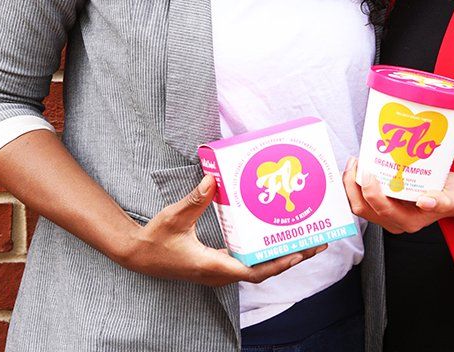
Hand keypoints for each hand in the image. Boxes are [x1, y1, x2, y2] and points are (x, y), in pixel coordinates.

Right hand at [118, 175, 325, 284]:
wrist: (137, 254)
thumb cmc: (155, 239)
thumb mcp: (174, 217)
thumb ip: (194, 200)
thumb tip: (213, 180)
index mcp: (212, 266)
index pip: (253, 271)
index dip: (278, 263)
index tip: (299, 253)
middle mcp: (220, 273)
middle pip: (263, 270)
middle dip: (291, 257)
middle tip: (317, 242)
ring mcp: (219, 271)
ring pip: (257, 268)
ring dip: (281, 256)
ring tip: (304, 239)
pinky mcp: (217, 265)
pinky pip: (248, 261)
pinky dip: (265, 253)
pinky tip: (273, 237)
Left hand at [342, 158, 453, 233]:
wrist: (453, 196)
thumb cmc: (452, 196)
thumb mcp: (452, 198)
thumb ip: (441, 201)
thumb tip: (425, 201)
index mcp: (408, 221)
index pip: (382, 210)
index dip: (371, 192)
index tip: (369, 172)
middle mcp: (394, 220)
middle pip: (363, 209)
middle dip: (352, 187)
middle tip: (355, 163)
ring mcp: (387, 213)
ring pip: (359, 204)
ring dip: (351, 184)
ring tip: (355, 162)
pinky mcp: (384, 203)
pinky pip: (363, 197)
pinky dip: (356, 183)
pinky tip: (360, 167)